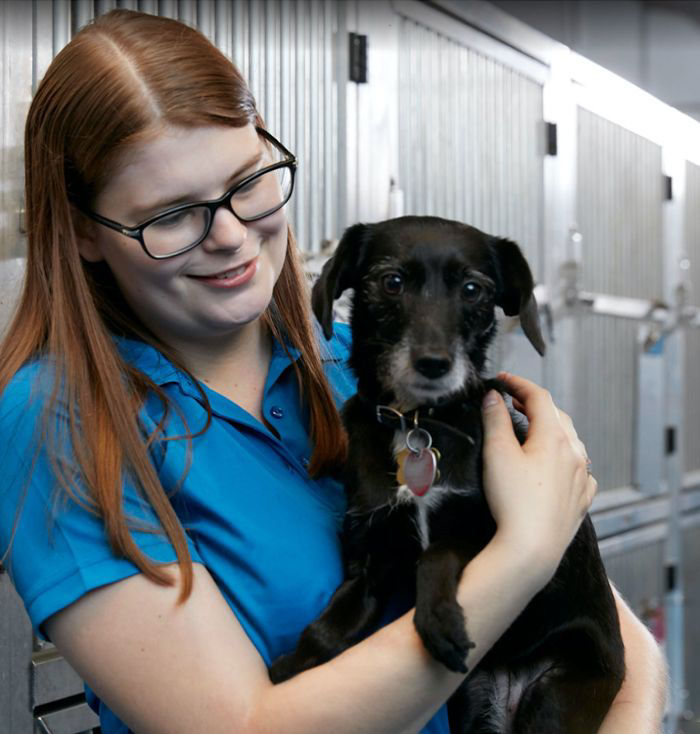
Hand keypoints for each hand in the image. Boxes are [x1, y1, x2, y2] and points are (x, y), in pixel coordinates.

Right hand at [480, 372, 595, 580]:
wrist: (531, 548)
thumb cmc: (514, 502)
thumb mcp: (497, 454)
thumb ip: (496, 420)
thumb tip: (494, 397)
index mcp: (554, 437)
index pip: (538, 397)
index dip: (518, 384)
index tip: (502, 380)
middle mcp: (575, 453)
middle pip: (557, 416)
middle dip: (534, 404)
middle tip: (513, 401)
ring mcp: (582, 477)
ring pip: (570, 441)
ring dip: (551, 428)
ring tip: (532, 429)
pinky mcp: (581, 498)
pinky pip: (579, 468)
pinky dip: (565, 457)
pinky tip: (554, 464)